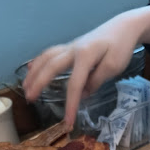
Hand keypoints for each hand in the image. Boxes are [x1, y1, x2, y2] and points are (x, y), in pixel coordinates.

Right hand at [23, 14, 141, 125]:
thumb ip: (96, 80)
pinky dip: (39, 61)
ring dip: (34, 72)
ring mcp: (70, 47)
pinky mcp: (71, 47)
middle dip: (39, 83)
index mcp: (85, 56)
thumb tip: (82, 93)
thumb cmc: (121, 46)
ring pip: (46, 58)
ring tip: (25, 87)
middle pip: (51, 67)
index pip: (74, 84)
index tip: (68, 122)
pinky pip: (50, 53)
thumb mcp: (114, 66)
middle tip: (29, 99)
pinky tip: (31, 68)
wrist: (123, 26)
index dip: (70, 105)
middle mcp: (73, 50)